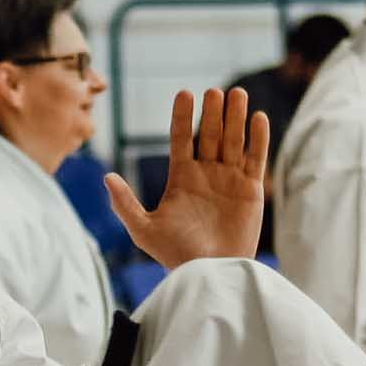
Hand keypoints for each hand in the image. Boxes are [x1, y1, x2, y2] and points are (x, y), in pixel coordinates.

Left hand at [109, 88, 269, 268]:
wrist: (211, 273)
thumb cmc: (176, 255)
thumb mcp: (144, 230)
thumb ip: (125, 204)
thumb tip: (106, 176)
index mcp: (182, 178)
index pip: (181, 138)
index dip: (182, 117)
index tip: (185, 93)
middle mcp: (206, 174)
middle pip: (210, 134)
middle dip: (213, 113)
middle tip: (214, 92)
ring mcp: (230, 179)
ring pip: (233, 141)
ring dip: (236, 118)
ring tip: (237, 94)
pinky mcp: (251, 189)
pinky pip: (256, 158)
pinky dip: (258, 138)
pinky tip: (258, 118)